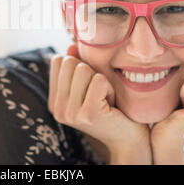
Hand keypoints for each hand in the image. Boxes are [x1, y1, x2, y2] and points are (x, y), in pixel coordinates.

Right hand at [48, 44, 151, 163]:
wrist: (129, 138)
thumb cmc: (111, 108)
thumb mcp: (90, 85)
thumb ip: (78, 66)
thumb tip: (71, 46)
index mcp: (55, 101)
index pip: (58, 60)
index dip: (78, 65)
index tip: (89, 87)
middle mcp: (58, 109)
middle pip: (70, 62)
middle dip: (90, 71)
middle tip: (99, 93)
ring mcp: (71, 113)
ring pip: (83, 69)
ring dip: (101, 80)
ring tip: (105, 99)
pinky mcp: (88, 113)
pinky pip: (98, 80)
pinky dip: (110, 87)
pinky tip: (111, 103)